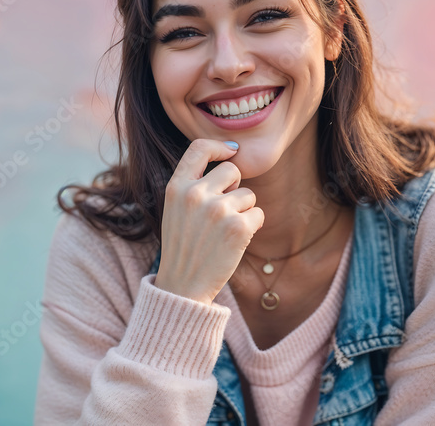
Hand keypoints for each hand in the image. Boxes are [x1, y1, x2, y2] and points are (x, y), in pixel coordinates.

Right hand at [153, 139, 263, 304]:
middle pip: (232, 170)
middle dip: (235, 187)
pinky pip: (258, 213)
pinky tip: (236, 241)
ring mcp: (217, 210)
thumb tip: (231, 158)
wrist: (182, 286)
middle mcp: (195, 194)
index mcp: (176, 187)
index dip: (219, 147)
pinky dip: (253, 226)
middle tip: (224, 211)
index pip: (199, 148)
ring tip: (224, 232)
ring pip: (248, 194)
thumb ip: (195, 184)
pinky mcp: (238, 228)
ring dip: (243, 210)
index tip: (230, 152)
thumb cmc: (183, 247)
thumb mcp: (175, 209)